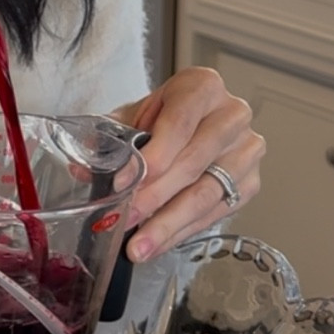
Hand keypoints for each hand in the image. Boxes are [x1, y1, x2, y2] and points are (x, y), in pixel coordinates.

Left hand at [113, 66, 264, 262]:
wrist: (195, 121)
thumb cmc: (163, 117)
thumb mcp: (135, 116)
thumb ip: (110, 139)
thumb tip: (83, 170)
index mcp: (203, 87)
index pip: (179, 123)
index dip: (153, 156)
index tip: (125, 183)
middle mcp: (232, 115)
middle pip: (192, 163)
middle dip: (155, 197)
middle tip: (126, 219)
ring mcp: (247, 150)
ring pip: (206, 194)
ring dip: (169, 224)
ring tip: (140, 246)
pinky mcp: (250, 182)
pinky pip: (215, 213)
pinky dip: (183, 231)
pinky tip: (159, 243)